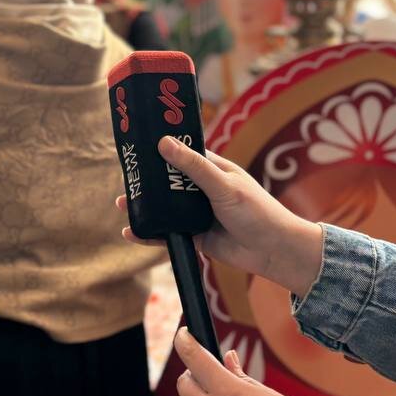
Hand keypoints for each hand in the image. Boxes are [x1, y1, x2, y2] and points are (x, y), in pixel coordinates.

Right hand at [116, 137, 323, 297]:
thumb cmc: (256, 211)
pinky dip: (150, 234)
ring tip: (122, 204)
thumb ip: (193, 167)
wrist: (274, 252)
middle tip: (124, 178)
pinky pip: (168, 234)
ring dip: (144, 207)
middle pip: (167, 182)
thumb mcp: (223, 185)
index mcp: (212, 169)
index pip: (182, 154)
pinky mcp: (195, 236)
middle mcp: (202, 190)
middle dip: (145, 181)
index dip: (161, 150)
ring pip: (164, 209)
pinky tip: (133, 233)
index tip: (137, 146)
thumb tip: (164, 143)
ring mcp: (197, 213)